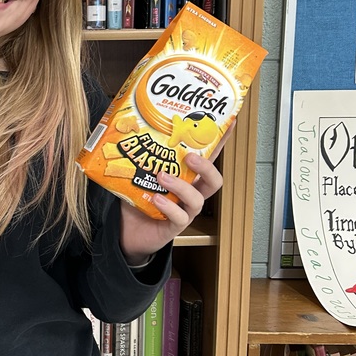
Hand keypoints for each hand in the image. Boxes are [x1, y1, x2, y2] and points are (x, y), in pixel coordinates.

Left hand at [118, 122, 232, 264]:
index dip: (219, 143)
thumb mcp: (138, 174)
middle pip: (213, 181)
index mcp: (186, 178)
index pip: (207, 158)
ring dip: (182, 186)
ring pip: (197, 199)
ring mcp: (184, 211)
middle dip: (206, 167)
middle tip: (190, 157)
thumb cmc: (137, 201)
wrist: (127, 231)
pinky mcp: (174, 226)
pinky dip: (169, 207)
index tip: (229, 124)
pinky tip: (157, 199)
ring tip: (162, 177)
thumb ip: (141, 157)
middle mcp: (189, 194)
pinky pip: (180, 217)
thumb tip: (134, 131)